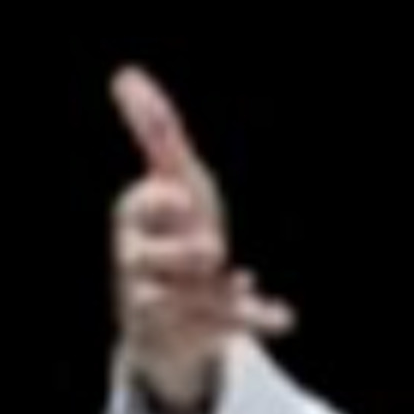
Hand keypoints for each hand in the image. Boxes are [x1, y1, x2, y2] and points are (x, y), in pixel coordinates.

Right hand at [108, 65, 293, 413]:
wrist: (169, 322)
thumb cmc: (174, 237)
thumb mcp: (173, 182)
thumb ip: (156, 132)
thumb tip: (127, 74)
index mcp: (130, 220)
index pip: (146, 203)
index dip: (172, 204)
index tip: (184, 205)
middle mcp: (132, 265)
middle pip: (158, 255)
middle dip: (193, 251)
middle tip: (210, 252)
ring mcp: (153, 306)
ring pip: (188, 296)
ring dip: (218, 289)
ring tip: (231, 281)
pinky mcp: (183, 339)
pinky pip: (221, 328)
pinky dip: (255, 318)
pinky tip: (286, 315)